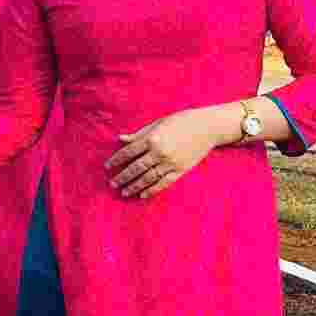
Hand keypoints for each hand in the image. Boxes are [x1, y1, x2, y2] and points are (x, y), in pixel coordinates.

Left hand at [106, 107, 222, 198]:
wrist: (208, 127)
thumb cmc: (181, 121)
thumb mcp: (157, 123)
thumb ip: (139, 134)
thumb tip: (120, 139)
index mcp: (152, 138)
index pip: (128, 152)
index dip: (116, 160)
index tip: (107, 167)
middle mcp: (159, 152)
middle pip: (136, 168)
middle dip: (122, 177)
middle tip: (112, 184)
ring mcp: (170, 162)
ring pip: (148, 178)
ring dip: (134, 186)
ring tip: (124, 192)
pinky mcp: (181, 170)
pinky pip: (163, 183)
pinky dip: (152, 190)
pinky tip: (142, 195)